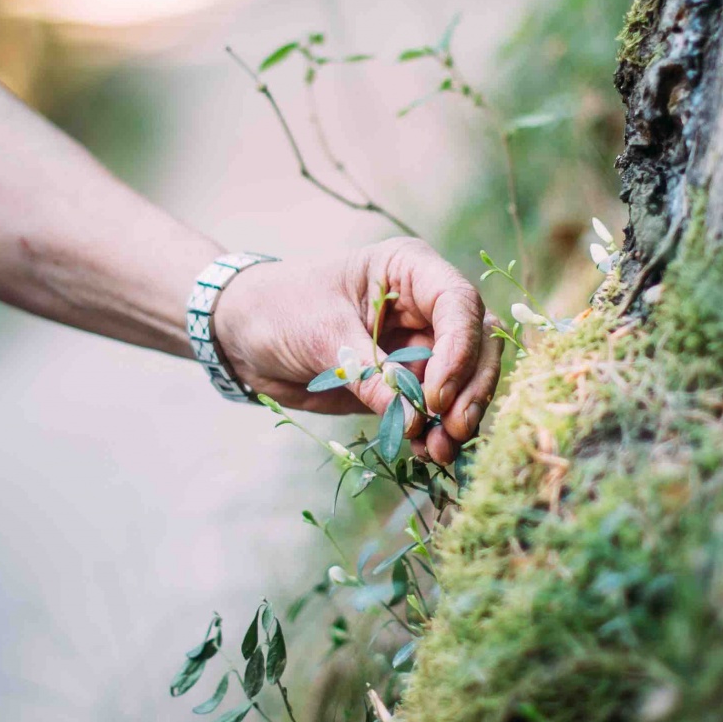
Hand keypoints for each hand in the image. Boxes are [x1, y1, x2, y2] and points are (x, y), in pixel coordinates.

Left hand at [215, 237, 502, 463]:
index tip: (435, 397)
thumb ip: (370, 375)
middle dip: (470, 388)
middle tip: (452, 429)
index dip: (459, 350)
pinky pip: (439, 406)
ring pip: (468, 378)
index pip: (460, 303)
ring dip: (460, 415)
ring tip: (438, 451)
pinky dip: (438, 430)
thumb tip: (413, 421)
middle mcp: (426, 304)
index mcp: (410, 270)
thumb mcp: (323, 336)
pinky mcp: (410, 379)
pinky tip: (426, 451)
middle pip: (478, 342)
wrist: (243, 334)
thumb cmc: (280, 310)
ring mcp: (422, 343)